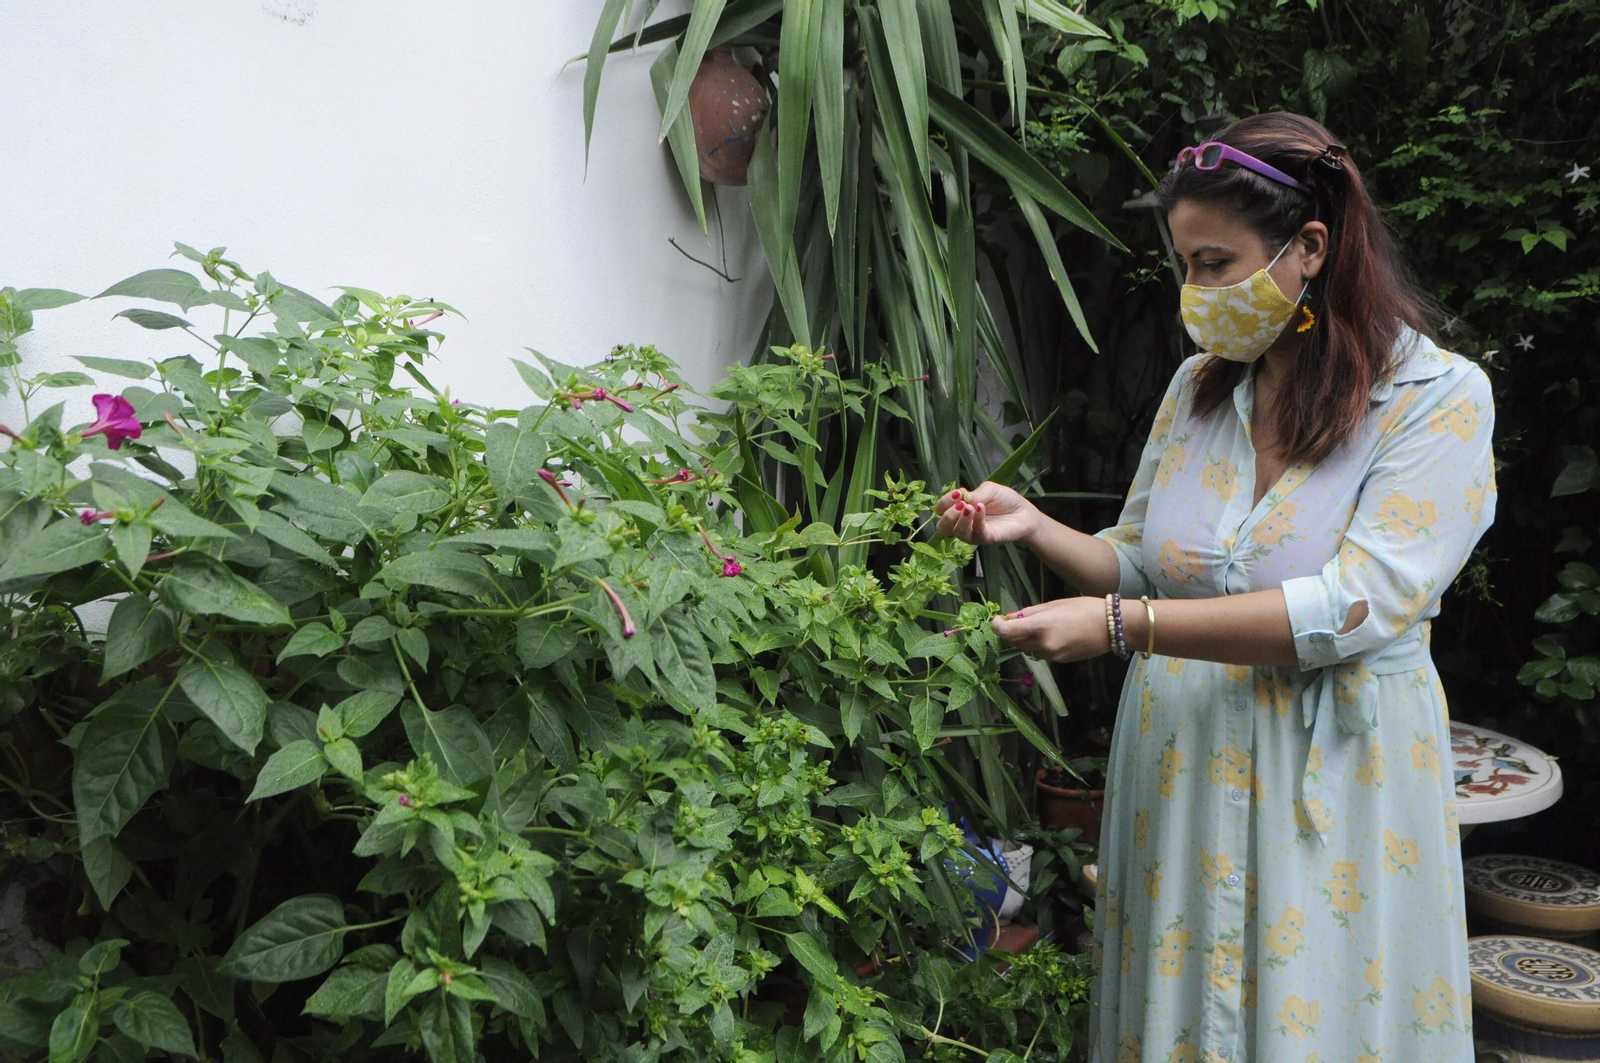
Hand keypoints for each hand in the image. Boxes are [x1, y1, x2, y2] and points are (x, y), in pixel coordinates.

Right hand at [934, 481, 1042, 546]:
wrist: (1024, 512)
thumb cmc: (1005, 501)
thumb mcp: (989, 490)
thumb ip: (975, 493)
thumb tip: (962, 498)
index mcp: (959, 510)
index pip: (941, 509)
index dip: (945, 501)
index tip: (958, 492)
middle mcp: (963, 524)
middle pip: (942, 527)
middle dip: (947, 514)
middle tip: (960, 503)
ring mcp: (973, 533)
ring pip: (957, 532)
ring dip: (960, 518)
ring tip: (969, 506)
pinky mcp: (986, 538)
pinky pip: (976, 532)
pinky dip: (976, 519)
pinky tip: (980, 508)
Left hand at [990, 597, 1111, 661]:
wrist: (1111, 627)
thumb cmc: (1084, 608)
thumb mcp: (1054, 605)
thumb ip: (1029, 612)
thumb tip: (1010, 617)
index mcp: (1040, 627)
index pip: (1005, 632)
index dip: (996, 626)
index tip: (997, 620)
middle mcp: (1043, 644)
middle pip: (1014, 641)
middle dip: (1012, 631)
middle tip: (1018, 619)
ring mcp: (1052, 655)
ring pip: (1027, 649)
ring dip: (1026, 639)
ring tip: (1041, 626)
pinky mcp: (1059, 661)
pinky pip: (1041, 653)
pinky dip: (1040, 645)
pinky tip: (1054, 634)